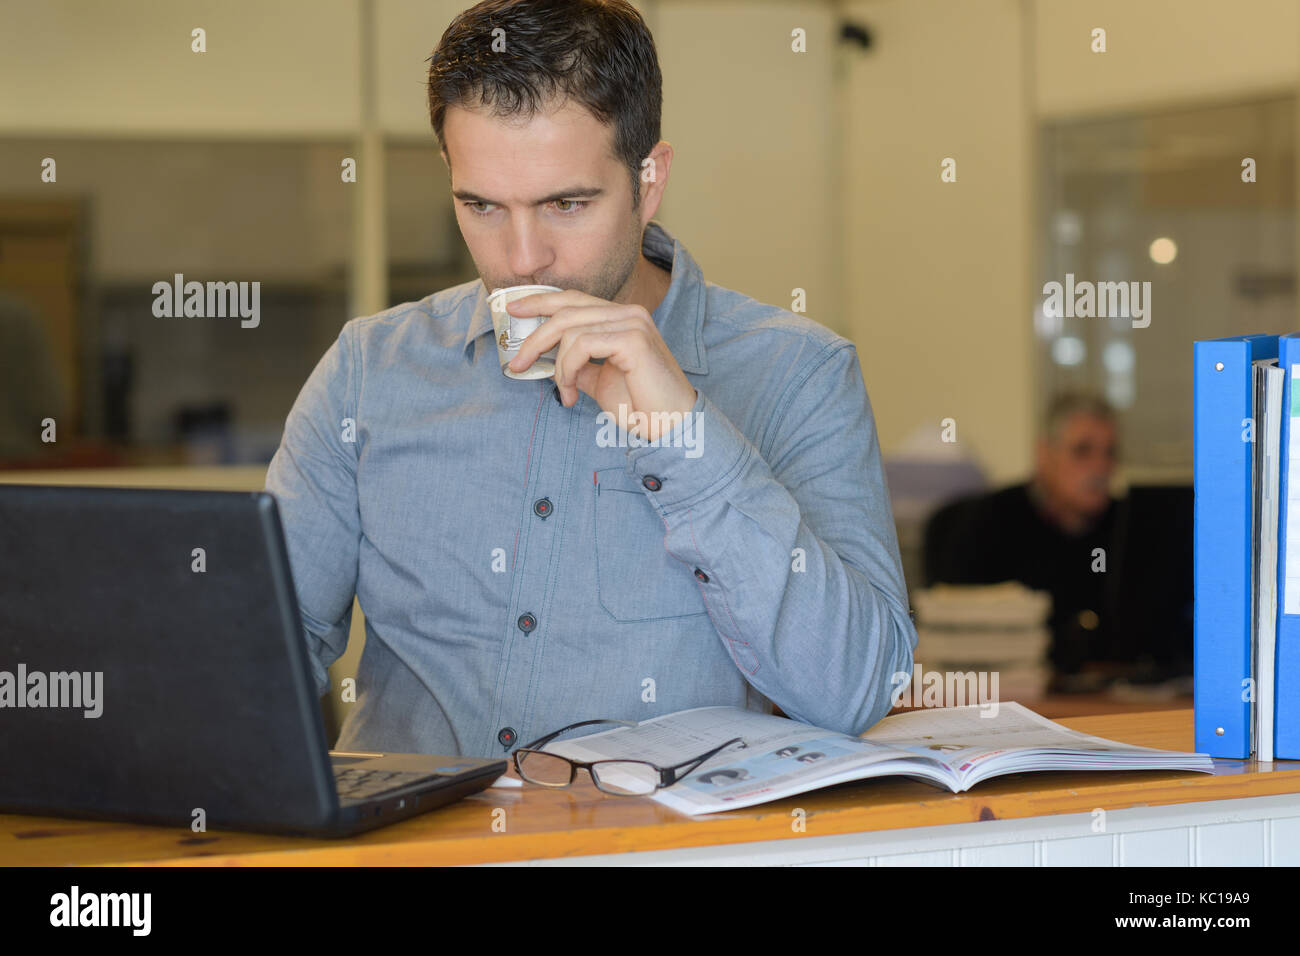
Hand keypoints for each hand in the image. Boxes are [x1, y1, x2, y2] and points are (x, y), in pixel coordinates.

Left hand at [506, 289, 697, 441]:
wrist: (672, 427)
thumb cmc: (642, 406)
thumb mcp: (600, 381)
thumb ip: (579, 364)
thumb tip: (549, 359)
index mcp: (623, 317)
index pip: (575, 299)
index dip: (541, 301)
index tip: (514, 310)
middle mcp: (629, 313)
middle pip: (566, 309)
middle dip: (535, 337)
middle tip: (516, 364)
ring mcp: (633, 323)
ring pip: (570, 330)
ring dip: (557, 367)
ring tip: (565, 393)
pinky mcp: (633, 339)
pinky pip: (582, 346)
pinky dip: (568, 370)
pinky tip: (574, 393)